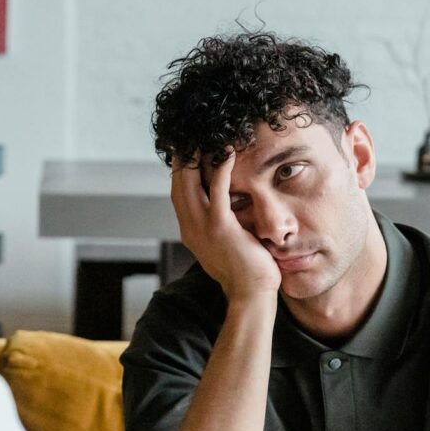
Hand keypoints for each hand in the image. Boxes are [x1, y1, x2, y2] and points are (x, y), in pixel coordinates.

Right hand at [169, 149, 279, 300]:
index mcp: (190, 231)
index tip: (186, 152)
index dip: (181, 172)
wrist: (250, 294)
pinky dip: (221, 169)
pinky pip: (218, 192)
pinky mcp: (220, 227)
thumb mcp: (226, 244)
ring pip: (190, 185)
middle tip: (188, 136)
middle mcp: (190, 228)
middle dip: (181, 159)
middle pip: (178, 185)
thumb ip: (221, 224)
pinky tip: (227, 152)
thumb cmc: (246, 270)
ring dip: (195, 158)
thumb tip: (228, 206)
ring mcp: (202, 228)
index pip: (179, 195)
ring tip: (203, 136)